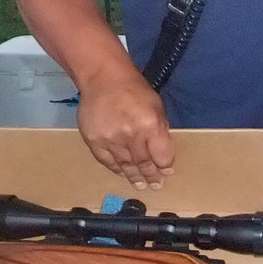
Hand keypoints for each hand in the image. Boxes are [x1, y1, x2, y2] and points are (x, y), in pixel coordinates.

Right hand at [77, 70, 174, 189]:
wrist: (102, 78)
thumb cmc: (134, 89)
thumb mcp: (156, 105)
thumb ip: (160, 129)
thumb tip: (163, 152)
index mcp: (150, 125)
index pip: (161, 156)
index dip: (165, 166)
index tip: (167, 172)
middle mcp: (131, 136)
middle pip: (143, 163)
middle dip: (150, 175)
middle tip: (154, 185)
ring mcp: (111, 140)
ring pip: (125, 165)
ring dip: (133, 177)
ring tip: (139, 185)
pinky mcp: (94, 141)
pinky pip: (107, 161)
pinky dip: (115, 169)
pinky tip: (121, 173)